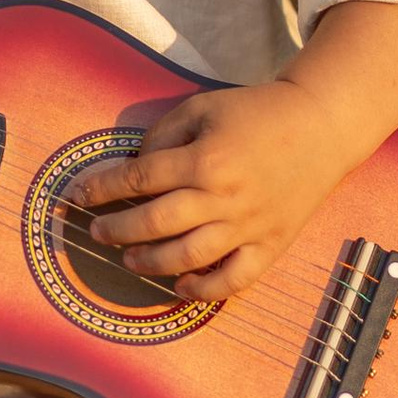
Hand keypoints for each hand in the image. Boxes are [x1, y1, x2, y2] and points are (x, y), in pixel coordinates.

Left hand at [66, 76, 363, 300]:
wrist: (321, 126)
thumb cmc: (256, 112)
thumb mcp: (203, 107)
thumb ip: (163, 136)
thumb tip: (136, 170)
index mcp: (206, 158)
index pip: (139, 179)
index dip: (101, 188)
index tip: (76, 195)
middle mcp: (224, 196)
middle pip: (155, 222)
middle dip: (117, 229)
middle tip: (97, 232)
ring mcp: (249, 225)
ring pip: (188, 257)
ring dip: (150, 262)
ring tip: (129, 259)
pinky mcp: (271, 244)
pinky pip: (234, 280)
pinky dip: (204, 290)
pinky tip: (181, 286)